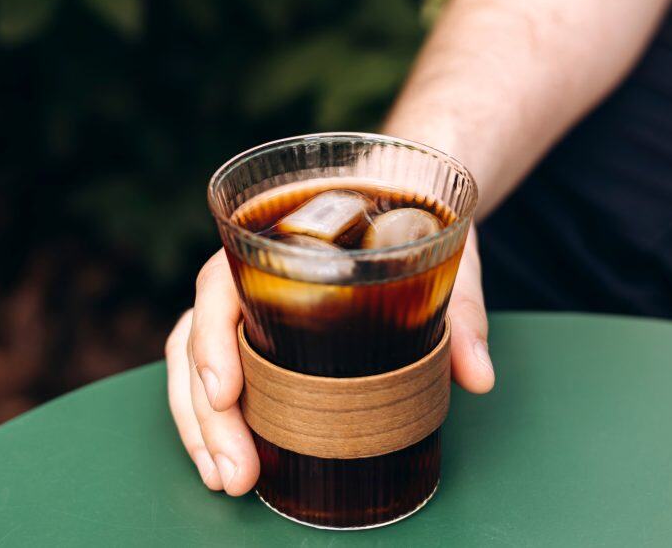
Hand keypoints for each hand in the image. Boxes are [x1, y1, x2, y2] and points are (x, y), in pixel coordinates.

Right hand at [165, 227, 494, 494]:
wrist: (404, 193)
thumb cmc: (412, 212)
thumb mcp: (444, 249)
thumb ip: (460, 308)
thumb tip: (477, 376)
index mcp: (277, 237)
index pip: (219, 284)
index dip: (213, 339)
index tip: (225, 392)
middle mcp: (247, 271)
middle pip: (199, 339)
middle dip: (207, 413)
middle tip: (235, 471)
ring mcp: (245, 303)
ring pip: (193, 362)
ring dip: (200, 425)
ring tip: (227, 479)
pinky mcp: (255, 330)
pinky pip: (213, 372)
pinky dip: (211, 418)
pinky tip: (227, 458)